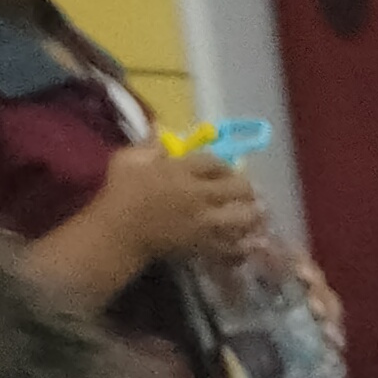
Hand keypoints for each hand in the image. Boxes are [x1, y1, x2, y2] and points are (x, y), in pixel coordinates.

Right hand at [91, 141, 266, 270]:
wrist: (120, 232)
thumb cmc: (121, 192)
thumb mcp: (130, 158)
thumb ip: (150, 144)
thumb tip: (160, 127)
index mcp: (182, 171)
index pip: (215, 162)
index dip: (226, 165)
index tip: (227, 169)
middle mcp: (199, 196)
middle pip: (238, 189)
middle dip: (247, 189)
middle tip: (249, 192)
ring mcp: (205, 224)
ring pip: (242, 220)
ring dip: (253, 217)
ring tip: (257, 217)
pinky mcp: (204, 247)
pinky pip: (232, 249)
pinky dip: (242, 248)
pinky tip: (247, 245)